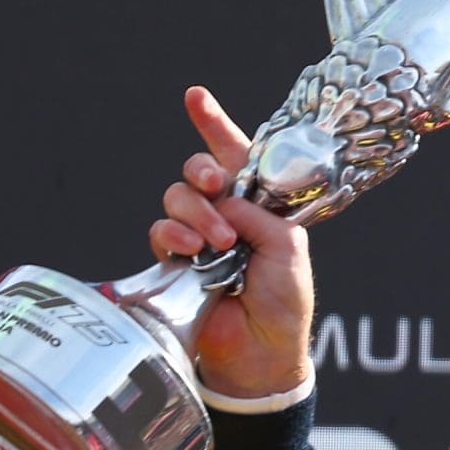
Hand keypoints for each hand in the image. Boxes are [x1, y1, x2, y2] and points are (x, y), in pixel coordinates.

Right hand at [147, 88, 314, 400]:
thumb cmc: (284, 303)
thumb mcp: (288, 250)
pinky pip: (161, 231)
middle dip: (203, 169)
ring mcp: (199, 237)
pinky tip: (192, 252)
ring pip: (178, 198)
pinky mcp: (175, 261)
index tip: (195, 97)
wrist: (262, 352)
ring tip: (217, 242)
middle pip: (198, 171)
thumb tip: (222, 201)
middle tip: (217, 184)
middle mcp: (227, 215)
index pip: (238, 157)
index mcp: (260, 206)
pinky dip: (175, 235)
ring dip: (196, 212)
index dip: (215, 126)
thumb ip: (258, 216)